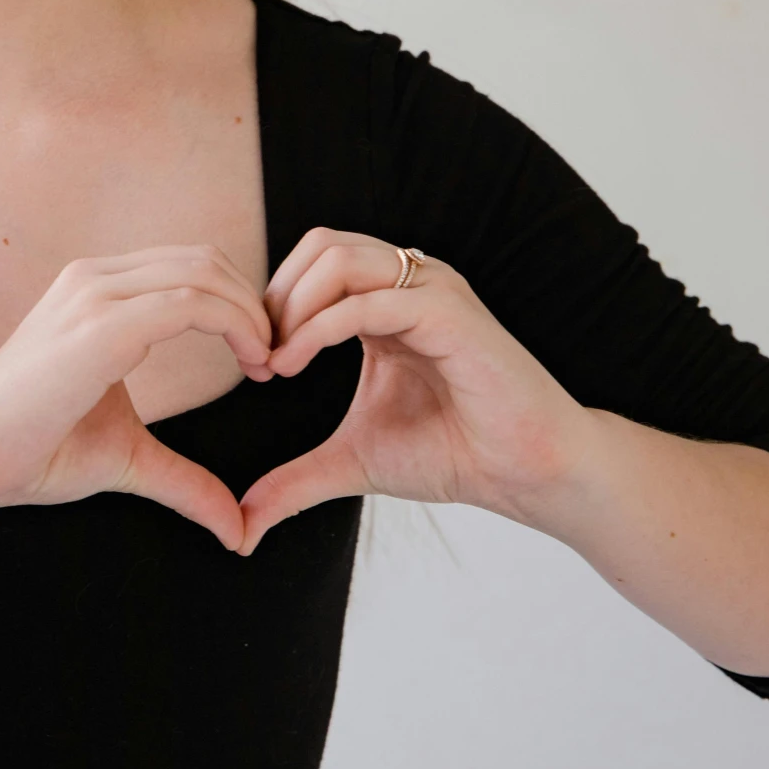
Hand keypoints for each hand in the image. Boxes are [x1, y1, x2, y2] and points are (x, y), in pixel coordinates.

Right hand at [0, 246, 276, 550]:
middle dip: (253, 303)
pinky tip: (253, 364)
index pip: (187, 268)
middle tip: (277, 358)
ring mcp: (93, 296)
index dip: (237, 304)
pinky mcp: (99, 326)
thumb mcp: (126, 456)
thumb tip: (236, 529)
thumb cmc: (31, 452)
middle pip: (204, 260)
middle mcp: (93, 280)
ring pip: (203, 273)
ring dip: (252, 314)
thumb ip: (183, 479)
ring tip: (268, 362)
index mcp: (94, 292)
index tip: (262, 357)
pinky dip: (236, 325)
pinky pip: (189, 302)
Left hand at [239, 228, 589, 554]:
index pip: (313, 263)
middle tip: (260, 359)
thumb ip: (297, 480)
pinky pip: (369, 300)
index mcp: (388, 300)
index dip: (272, 304)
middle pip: (320, 245)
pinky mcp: (450, 314)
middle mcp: (411, 283)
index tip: (256, 366)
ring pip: (339, 259)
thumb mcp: (355, 461)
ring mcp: (432, 291)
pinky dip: (320, 326)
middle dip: (276, 297)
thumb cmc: (454, 454)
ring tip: (277, 362)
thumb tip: (243, 523)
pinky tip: (296, 363)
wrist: (526, 473)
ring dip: (292, 306)